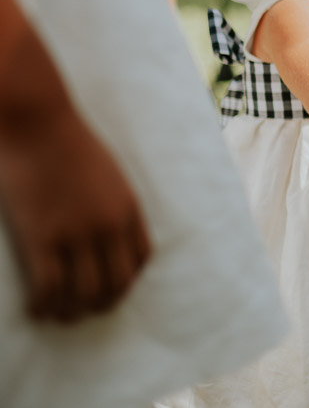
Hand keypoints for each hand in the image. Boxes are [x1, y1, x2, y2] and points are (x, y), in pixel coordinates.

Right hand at [0, 110, 151, 321]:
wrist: (37, 122)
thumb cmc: (66, 142)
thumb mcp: (107, 172)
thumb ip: (111, 201)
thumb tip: (104, 227)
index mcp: (128, 207)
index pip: (142, 258)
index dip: (127, 280)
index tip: (111, 287)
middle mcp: (109, 224)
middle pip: (118, 282)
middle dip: (103, 303)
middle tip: (85, 311)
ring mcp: (77, 232)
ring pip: (85, 293)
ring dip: (73, 311)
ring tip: (59, 316)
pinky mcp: (43, 236)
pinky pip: (50, 287)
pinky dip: (44, 306)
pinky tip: (36, 310)